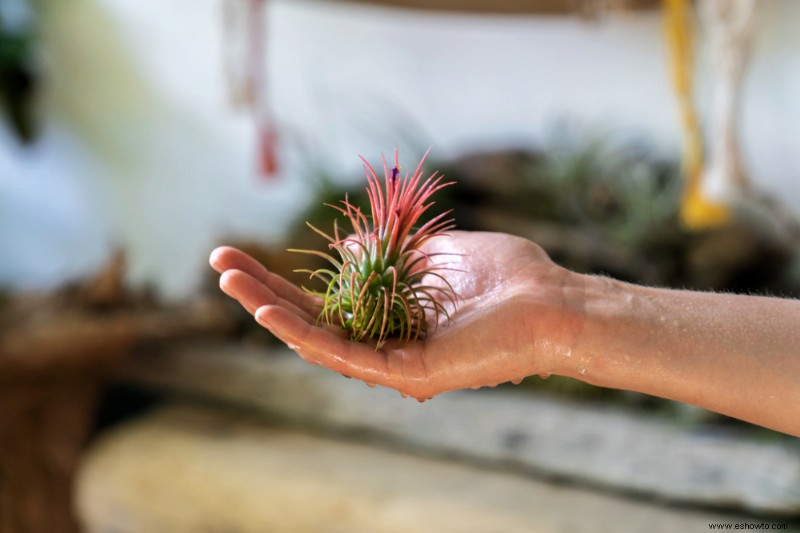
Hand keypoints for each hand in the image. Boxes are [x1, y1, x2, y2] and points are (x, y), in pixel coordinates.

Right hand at [210, 231, 584, 400]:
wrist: (552, 301)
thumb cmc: (506, 277)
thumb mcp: (435, 251)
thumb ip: (389, 250)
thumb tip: (350, 245)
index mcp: (390, 318)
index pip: (322, 300)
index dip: (281, 279)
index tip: (243, 253)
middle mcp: (385, 345)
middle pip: (310, 320)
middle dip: (261, 292)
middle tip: (218, 263)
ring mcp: (394, 363)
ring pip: (317, 340)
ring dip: (269, 310)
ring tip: (229, 281)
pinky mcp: (408, 373)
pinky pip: (346, 355)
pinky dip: (305, 335)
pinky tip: (270, 312)